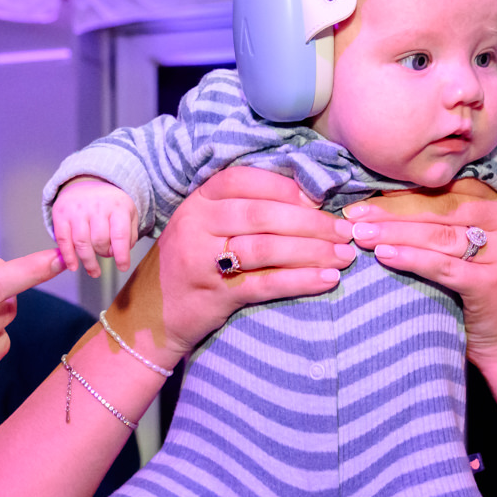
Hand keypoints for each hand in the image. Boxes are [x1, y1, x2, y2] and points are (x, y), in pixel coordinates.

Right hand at [51, 176, 137, 277]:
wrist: (87, 182)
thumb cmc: (110, 204)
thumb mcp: (128, 213)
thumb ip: (130, 234)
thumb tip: (121, 254)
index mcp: (117, 206)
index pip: (120, 235)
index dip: (121, 255)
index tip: (123, 267)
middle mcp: (96, 206)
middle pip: (100, 241)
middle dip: (105, 253)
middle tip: (107, 255)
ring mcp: (77, 210)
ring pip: (82, 243)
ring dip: (88, 262)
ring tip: (94, 271)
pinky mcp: (61, 214)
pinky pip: (63, 240)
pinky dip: (68, 256)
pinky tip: (73, 266)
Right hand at [111, 166, 350, 364]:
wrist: (151, 315)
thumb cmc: (190, 264)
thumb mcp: (204, 226)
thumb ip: (242, 208)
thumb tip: (307, 198)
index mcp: (198, 201)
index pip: (245, 180)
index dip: (286, 187)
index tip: (319, 199)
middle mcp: (196, 225)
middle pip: (262, 214)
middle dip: (311, 222)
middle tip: (345, 231)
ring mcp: (202, 260)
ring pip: (266, 248)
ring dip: (312, 251)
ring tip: (343, 256)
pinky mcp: (214, 295)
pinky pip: (265, 284)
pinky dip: (301, 281)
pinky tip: (327, 280)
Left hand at [343, 181, 496, 365]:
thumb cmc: (476, 291)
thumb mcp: (465, 248)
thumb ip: (439, 222)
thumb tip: (381, 201)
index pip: (443, 189)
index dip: (401, 191)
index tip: (362, 198)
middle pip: (438, 208)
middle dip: (392, 212)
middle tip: (353, 217)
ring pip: (439, 235)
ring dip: (395, 234)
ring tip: (361, 235)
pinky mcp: (493, 283)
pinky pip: (444, 266)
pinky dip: (412, 259)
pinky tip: (384, 256)